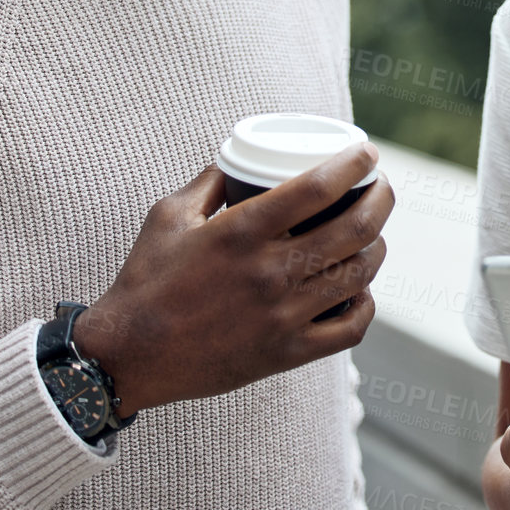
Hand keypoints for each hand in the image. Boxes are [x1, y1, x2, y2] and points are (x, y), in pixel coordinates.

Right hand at [73, 144, 393, 416]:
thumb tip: (239, 156)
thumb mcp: (169, 216)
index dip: (353, 165)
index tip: (368, 153)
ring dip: (376, 247)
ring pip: (357, 275)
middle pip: (353, 229)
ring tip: (373, 232)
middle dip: (380, 200)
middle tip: (381, 187)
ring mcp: (281, 316)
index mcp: (241, 233)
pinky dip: (365, 304)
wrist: (128, 357)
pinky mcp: (285, 353)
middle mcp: (268, 273)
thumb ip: (209, 181)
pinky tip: (360, 289)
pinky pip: (349, 329)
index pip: (317, 188)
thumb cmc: (146, 280)